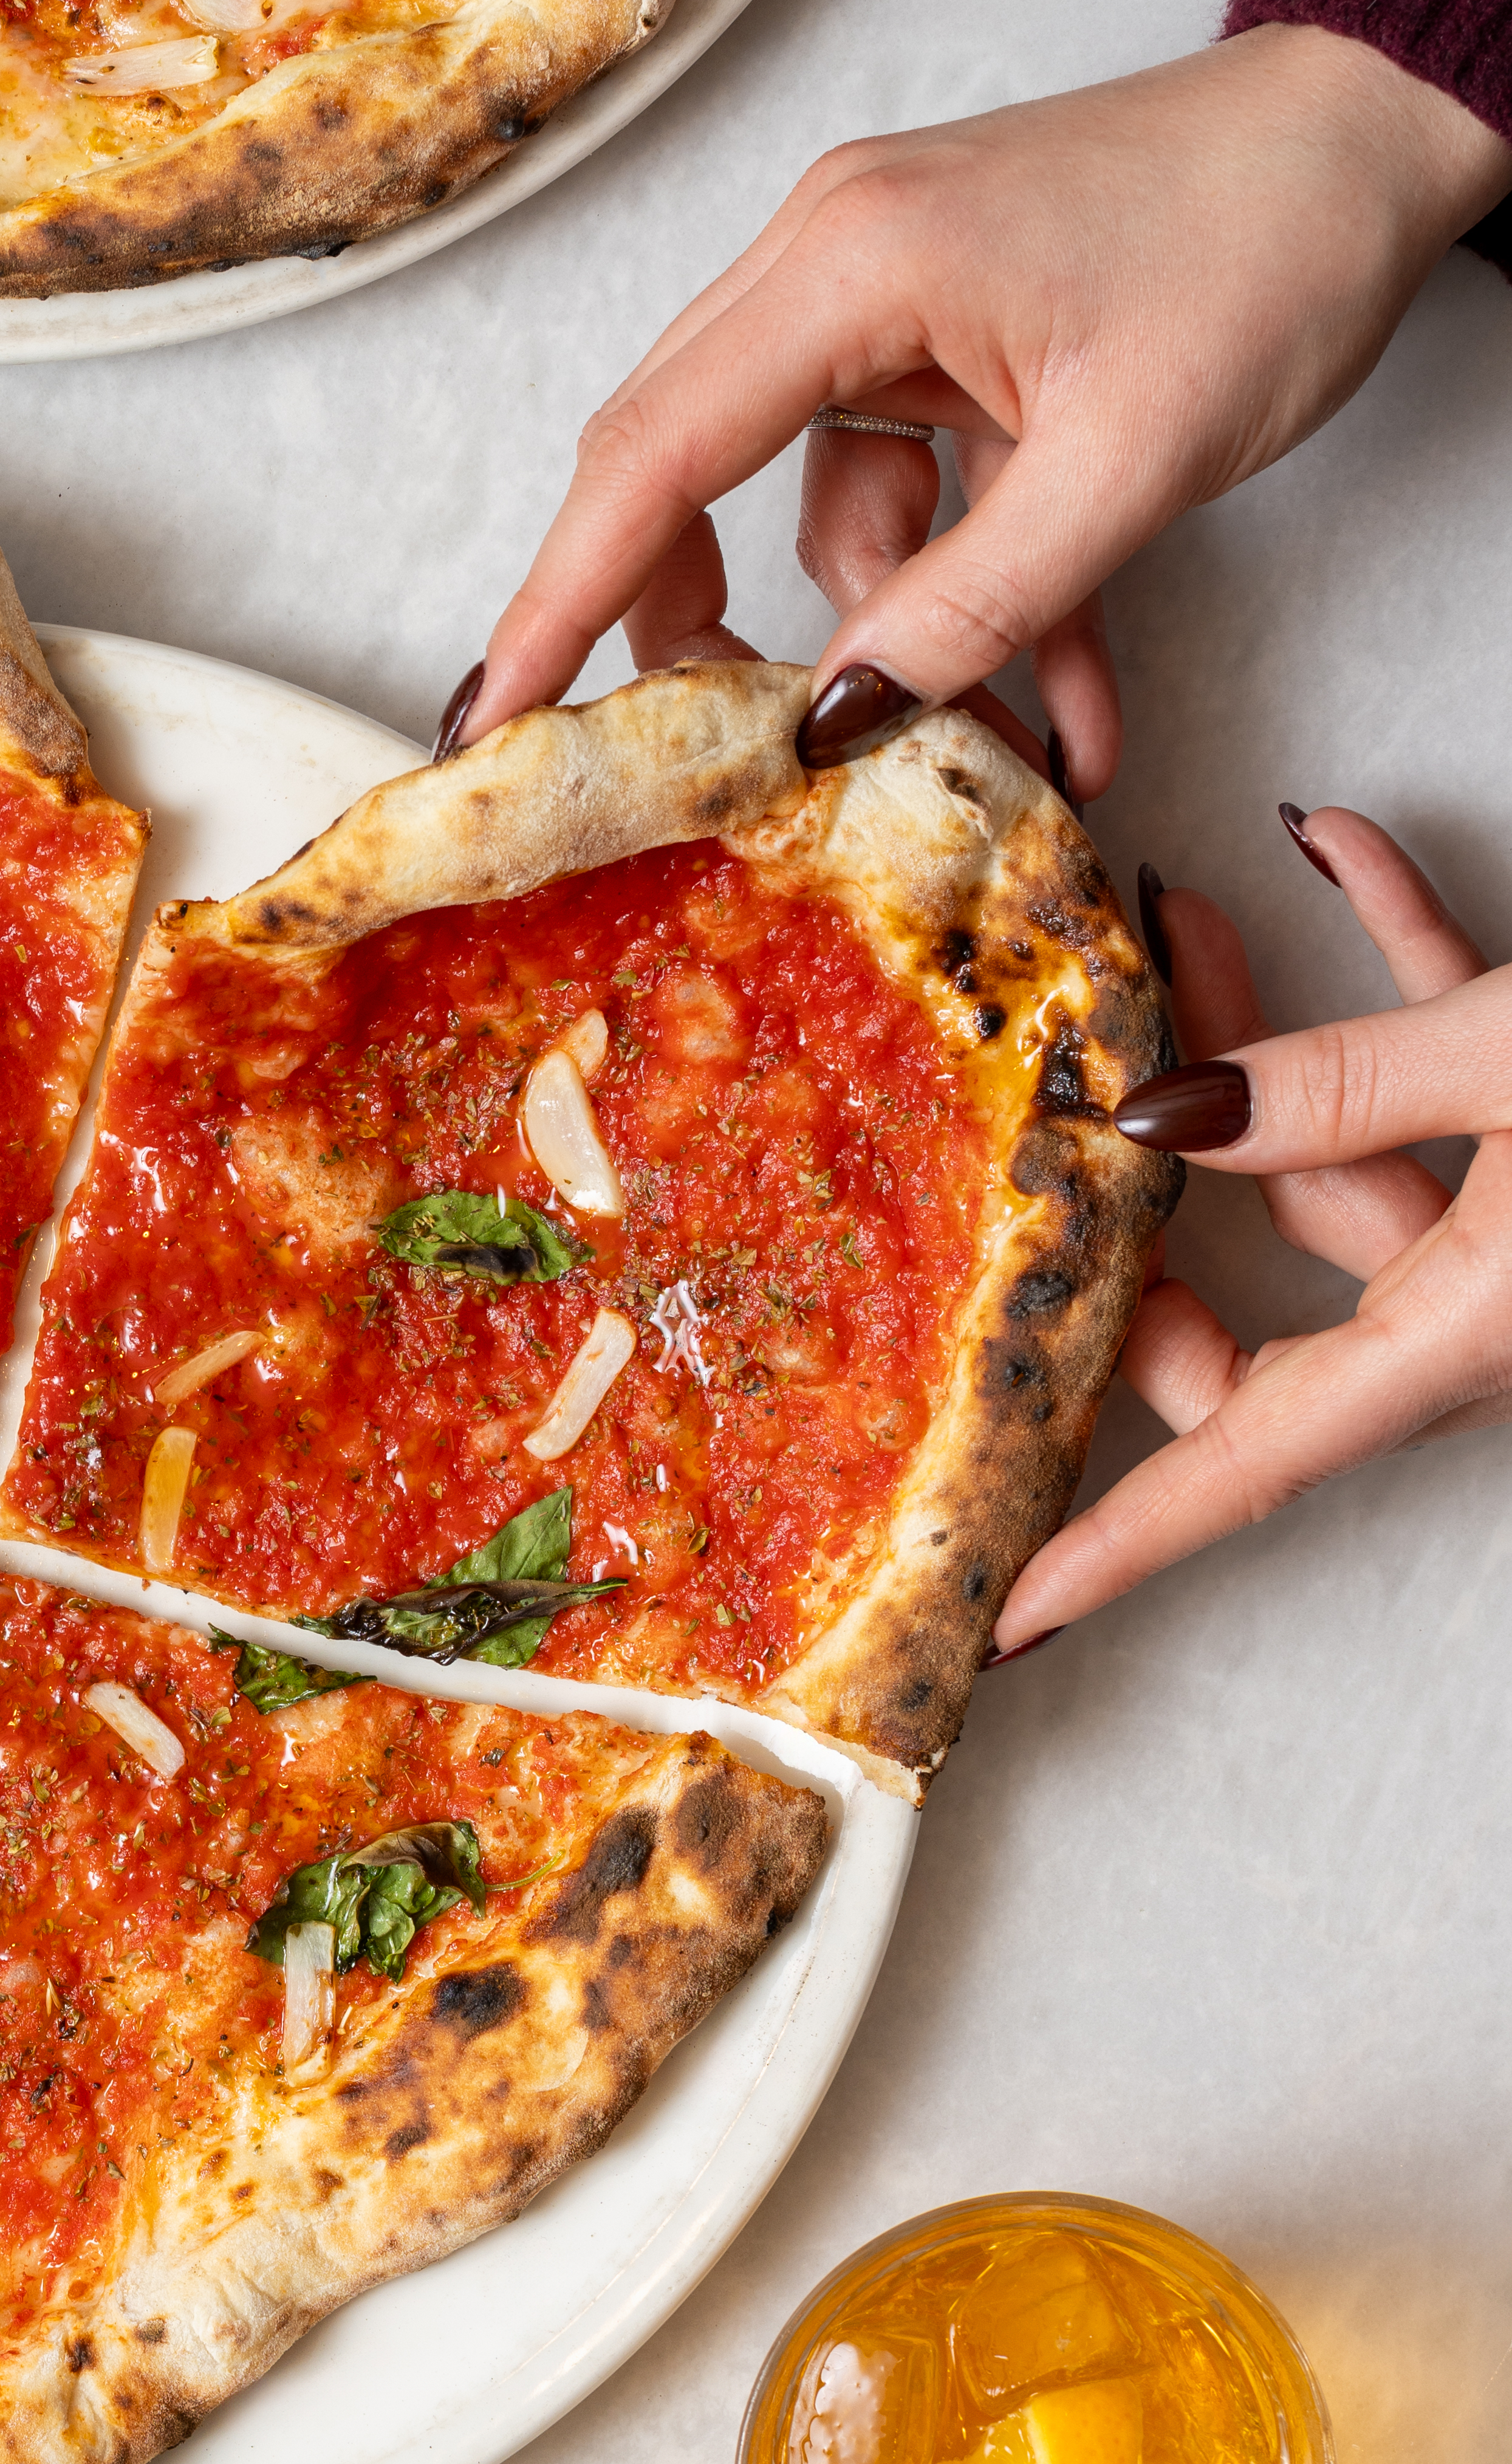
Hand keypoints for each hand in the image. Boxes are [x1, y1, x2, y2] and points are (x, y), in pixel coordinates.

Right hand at [464, 30, 1511, 796]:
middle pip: (686, 474)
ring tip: (1017, 745)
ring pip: (818, 505)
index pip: (648, 458)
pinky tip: (1067, 697)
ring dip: (896, 636)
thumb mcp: (1129, 463)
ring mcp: (887, 292)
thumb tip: (831, 724)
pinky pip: (916, 489)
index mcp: (848, 264)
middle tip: (709, 764)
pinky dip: (974, 592)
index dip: (556, 601)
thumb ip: (973, 605)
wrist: (1384, 128)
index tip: (487, 720)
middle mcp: (833, 261)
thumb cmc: (1274, 243)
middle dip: (702, 635)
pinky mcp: (949, 330)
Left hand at [992, 809, 1511, 1646]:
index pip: (1245, 1469)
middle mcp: (1489, 1319)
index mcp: (1468, 1338)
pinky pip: (1456, 1082)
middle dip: (1170, 1207)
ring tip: (1176, 910)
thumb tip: (1169, 1111)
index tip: (1000, 1614)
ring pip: (1346, 1174)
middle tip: (1082, 1086)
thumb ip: (1351, 1091)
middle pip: (1270, 1320)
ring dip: (1269, 1039)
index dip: (1119, 1545)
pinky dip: (1397, 968)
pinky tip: (1337, 849)